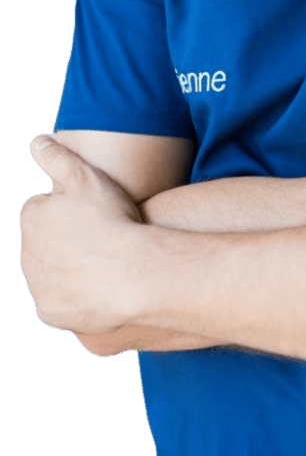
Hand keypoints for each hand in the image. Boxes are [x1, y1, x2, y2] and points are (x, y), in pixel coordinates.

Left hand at [20, 135, 143, 335]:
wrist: (131, 274)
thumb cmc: (111, 220)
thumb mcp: (86, 176)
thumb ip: (57, 157)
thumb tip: (36, 142)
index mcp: (31, 218)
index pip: (42, 208)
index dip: (70, 208)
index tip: (92, 212)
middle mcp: (25, 254)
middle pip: (45, 242)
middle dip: (65, 238)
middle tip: (100, 235)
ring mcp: (37, 287)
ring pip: (51, 272)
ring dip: (69, 266)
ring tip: (103, 261)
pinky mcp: (50, 314)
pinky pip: (59, 301)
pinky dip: (74, 295)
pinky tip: (98, 286)